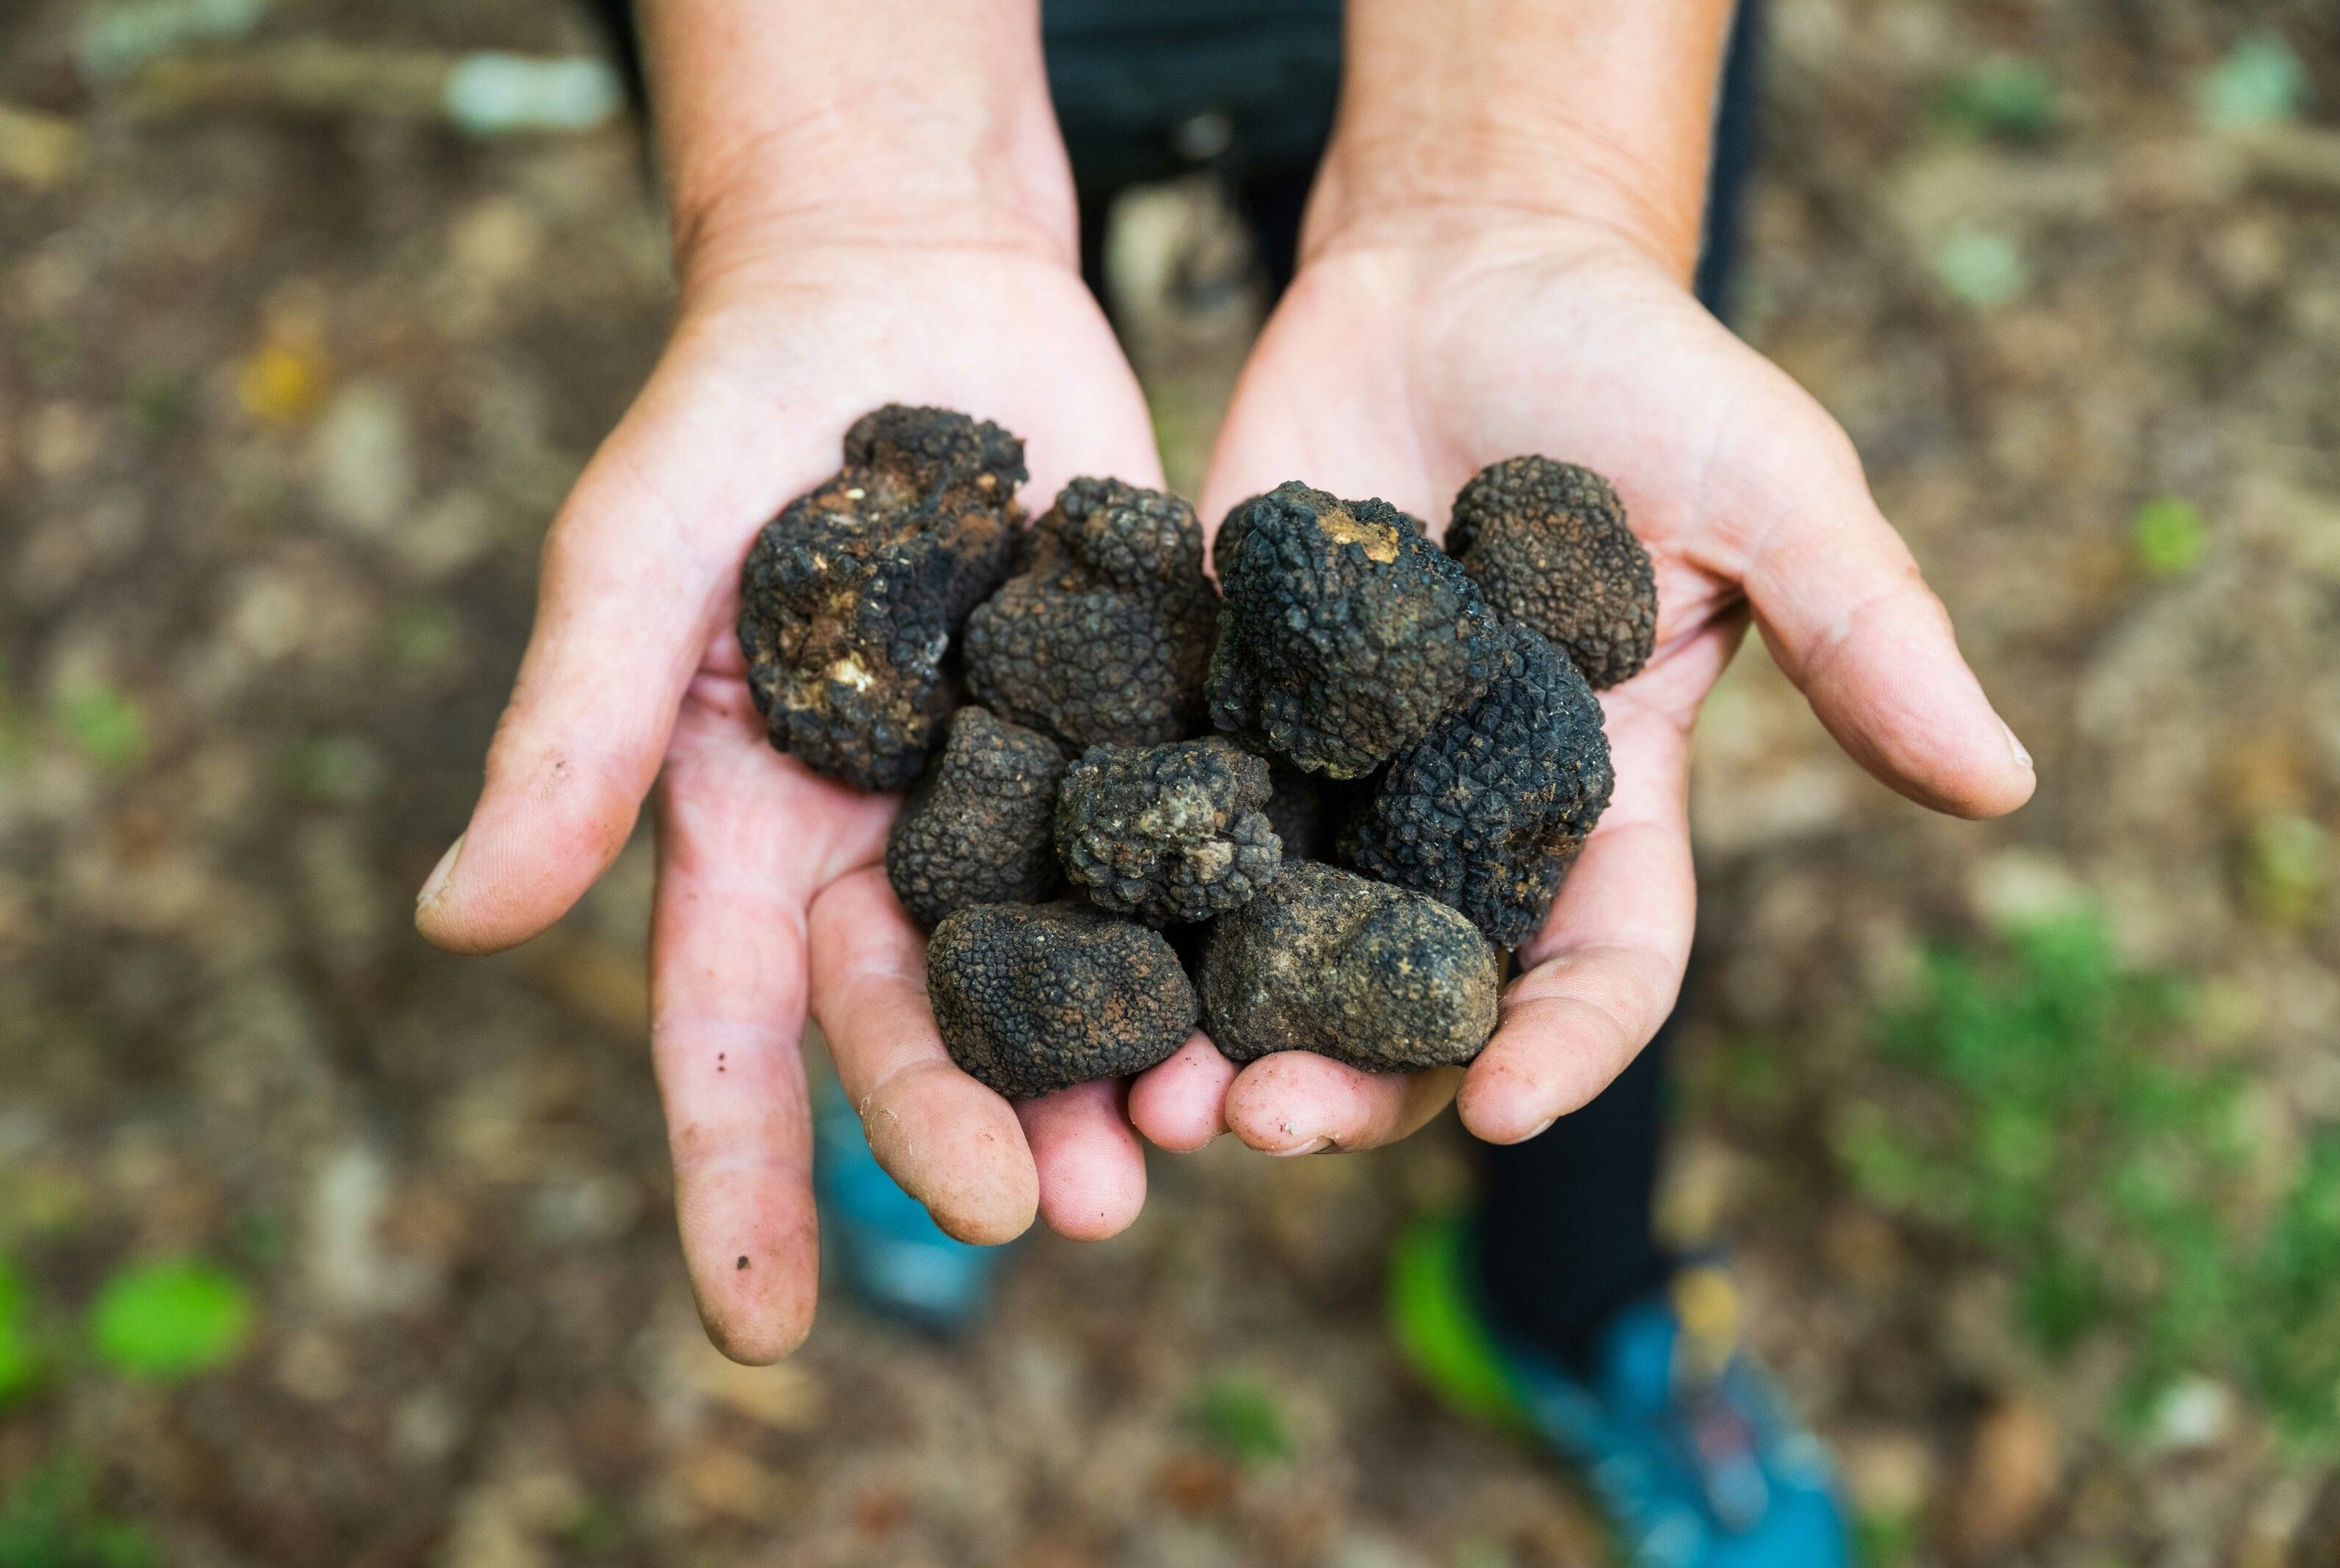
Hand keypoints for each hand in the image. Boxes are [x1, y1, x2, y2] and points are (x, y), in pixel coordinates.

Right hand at [413, 233, 1169, 1356]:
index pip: (733, 1044)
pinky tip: (1276, 993)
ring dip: (1118, 1070)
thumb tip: (460, 922)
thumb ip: (568, 736)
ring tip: (1179, 1152)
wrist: (898, 280)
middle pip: (924, 1027)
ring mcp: (1027, 800)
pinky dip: (1222, 928)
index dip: (742, 1185)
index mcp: (757, 846)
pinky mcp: (1144, 730)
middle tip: (1046, 1216)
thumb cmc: (726, 417)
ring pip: (1070, 973)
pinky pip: (1186, 849)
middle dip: (972, 1128)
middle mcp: (892, 855)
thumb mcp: (629, 561)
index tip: (761, 1329)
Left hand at [1128, 212, 2035, 1157]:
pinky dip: (1123, 903)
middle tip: (1267, 1124)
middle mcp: (1456, 821)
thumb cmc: (1633, 365)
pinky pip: (1166, 831)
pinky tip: (1060, 952)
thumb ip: (1867, 629)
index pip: (1602, 964)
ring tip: (1151, 1097)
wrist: (1453, 265)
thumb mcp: (1769, 484)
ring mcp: (1326, 776)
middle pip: (1414, 997)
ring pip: (1274, 950)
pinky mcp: (1216, 713)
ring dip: (1216, 1034)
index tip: (1506, 1110)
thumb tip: (2008, 784)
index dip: (1564, 1045)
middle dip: (1352, 1077)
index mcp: (1600, 799)